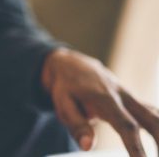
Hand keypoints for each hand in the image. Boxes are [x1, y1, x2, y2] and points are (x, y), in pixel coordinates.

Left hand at [42, 48, 158, 156]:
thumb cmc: (66, 86)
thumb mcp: (63, 104)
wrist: (71, 64)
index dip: (136, 147)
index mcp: (106, 99)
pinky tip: (157, 143)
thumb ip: (77, 125)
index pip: (126, 126)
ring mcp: (130, 97)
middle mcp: (123, 97)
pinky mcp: (132, 100)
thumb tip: (88, 147)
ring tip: (158, 154)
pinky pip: (151, 114)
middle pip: (153, 120)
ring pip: (155, 117)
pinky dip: (157, 129)